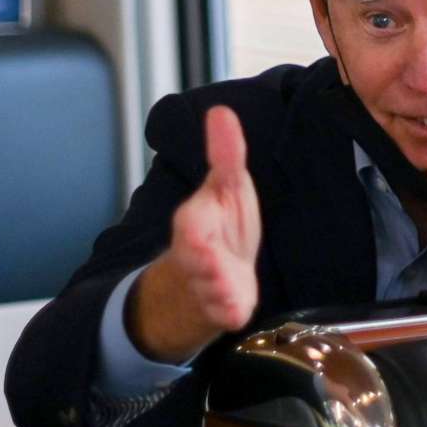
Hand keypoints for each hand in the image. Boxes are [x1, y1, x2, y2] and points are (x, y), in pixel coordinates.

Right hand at [128, 106, 263, 361]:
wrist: (216, 275)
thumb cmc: (222, 227)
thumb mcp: (227, 186)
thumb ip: (225, 153)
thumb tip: (220, 112)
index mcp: (196, 223)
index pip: (189, 224)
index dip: (194, 229)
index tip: (198, 231)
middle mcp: (198, 256)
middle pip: (193, 260)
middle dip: (202, 261)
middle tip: (212, 261)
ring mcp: (210, 285)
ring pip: (209, 290)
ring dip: (219, 288)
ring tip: (230, 288)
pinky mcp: (225, 310)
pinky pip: (225, 314)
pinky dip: (229, 312)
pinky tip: (237, 309)